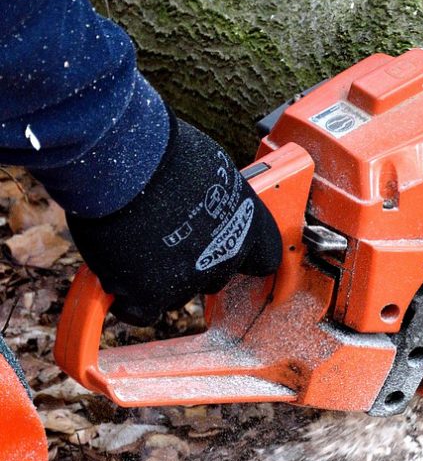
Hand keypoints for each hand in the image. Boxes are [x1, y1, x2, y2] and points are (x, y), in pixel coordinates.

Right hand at [67, 114, 281, 325]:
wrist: (122, 154)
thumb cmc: (162, 150)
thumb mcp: (209, 168)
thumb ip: (215, 197)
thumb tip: (204, 200)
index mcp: (250, 222)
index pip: (266, 257)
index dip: (246, 256)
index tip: (234, 254)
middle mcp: (228, 254)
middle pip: (217, 276)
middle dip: (195, 263)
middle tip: (167, 240)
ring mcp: (191, 278)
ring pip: (177, 293)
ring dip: (159, 277)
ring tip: (133, 244)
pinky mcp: (151, 293)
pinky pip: (141, 310)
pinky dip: (128, 298)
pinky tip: (118, 277)